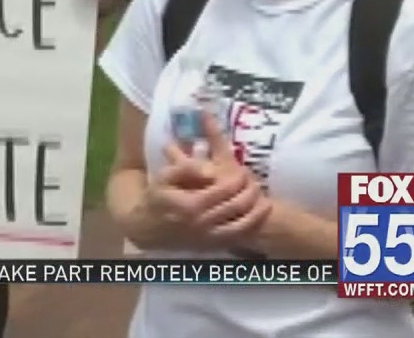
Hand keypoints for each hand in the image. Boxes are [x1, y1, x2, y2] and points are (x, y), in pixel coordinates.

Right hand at [141, 113, 271, 250]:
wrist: (148, 227)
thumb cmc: (158, 198)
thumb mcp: (165, 176)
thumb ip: (187, 168)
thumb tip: (211, 169)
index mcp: (191, 204)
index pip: (225, 189)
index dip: (239, 179)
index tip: (244, 171)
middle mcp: (203, 223)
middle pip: (237, 206)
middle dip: (251, 192)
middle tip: (256, 183)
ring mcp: (208, 237)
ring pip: (242, 225)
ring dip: (257, 212)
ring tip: (265, 200)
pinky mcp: (211, 246)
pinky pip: (237, 239)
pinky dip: (251, 228)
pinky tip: (258, 218)